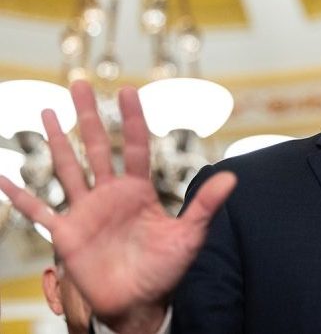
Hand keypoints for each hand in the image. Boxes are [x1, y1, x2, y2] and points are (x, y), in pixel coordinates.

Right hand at [0, 80, 235, 332]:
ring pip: (68, 168)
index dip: (131, 119)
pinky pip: (39, 211)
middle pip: (96, 147)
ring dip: (56, 141)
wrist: (141, 303)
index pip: (134, 147)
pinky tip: (3, 178)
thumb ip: (206, 206)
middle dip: (88, 115)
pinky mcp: (67, 233)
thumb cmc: (166, 269)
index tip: (126, 90)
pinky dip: (20, 196)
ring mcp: (86, 211)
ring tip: (48, 111)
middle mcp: (110, 194)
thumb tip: (232, 178)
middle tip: (78, 82)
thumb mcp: (189, 235)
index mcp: (139, 191)